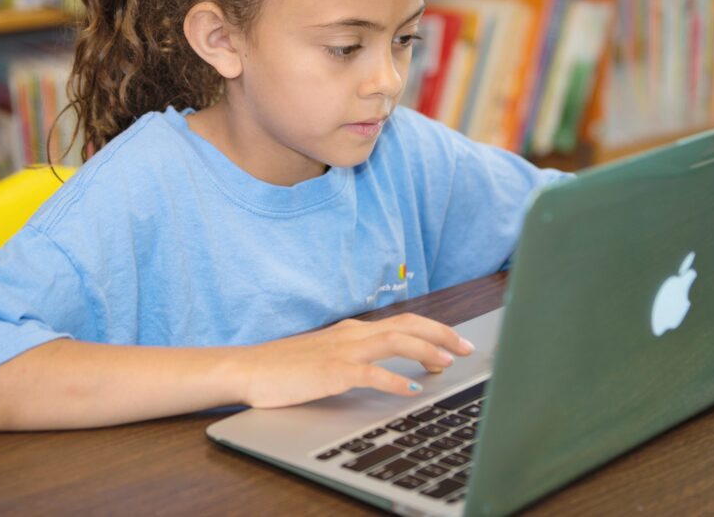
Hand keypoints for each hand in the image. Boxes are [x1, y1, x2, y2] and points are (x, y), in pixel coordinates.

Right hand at [231, 313, 474, 408]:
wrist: (248, 369)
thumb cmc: (285, 367)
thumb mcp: (327, 355)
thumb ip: (355, 356)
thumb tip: (386, 366)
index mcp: (353, 331)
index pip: (402, 323)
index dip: (433, 331)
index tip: (455, 343)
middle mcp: (352, 335)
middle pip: (407, 325)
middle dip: (441, 334)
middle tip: (465, 348)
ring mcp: (342, 352)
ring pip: (394, 341)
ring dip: (425, 350)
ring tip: (446, 363)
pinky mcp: (331, 372)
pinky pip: (369, 374)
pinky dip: (393, 380)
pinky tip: (410, 390)